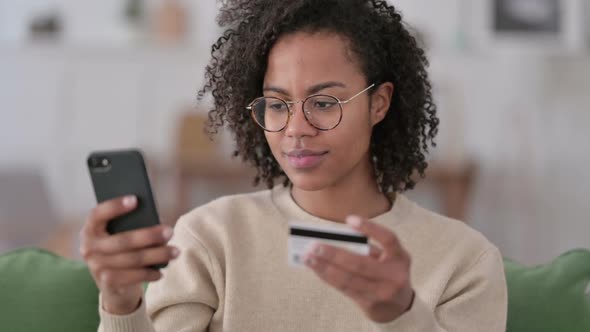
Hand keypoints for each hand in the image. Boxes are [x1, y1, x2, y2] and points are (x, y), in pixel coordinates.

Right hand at [79, 195, 179, 314]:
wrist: (112, 283)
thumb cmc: (122, 249)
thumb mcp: (121, 234)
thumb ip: (131, 225)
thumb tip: (156, 221)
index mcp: (90, 229)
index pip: (98, 214)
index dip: (114, 207)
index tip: (135, 199)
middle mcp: (88, 247)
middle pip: (122, 240)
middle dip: (149, 236)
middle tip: (170, 231)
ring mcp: (96, 266)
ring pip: (132, 259)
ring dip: (157, 255)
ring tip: (175, 251)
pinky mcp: (106, 282)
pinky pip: (133, 276)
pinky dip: (150, 273)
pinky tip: (162, 271)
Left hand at [303, 215, 413, 322]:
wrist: (400, 308)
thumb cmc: (388, 273)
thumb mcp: (388, 258)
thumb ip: (368, 249)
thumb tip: (335, 239)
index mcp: (400, 257)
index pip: (388, 239)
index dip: (370, 228)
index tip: (349, 220)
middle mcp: (394, 276)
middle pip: (360, 264)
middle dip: (334, 254)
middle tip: (314, 246)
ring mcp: (382, 292)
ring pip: (348, 279)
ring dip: (324, 268)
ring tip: (308, 258)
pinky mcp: (369, 304)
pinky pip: (344, 289)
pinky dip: (327, 277)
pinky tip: (316, 269)